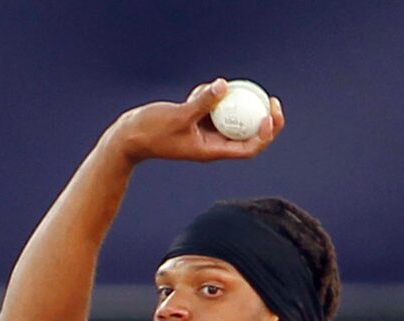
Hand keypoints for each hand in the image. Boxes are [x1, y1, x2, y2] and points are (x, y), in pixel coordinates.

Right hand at [114, 80, 283, 166]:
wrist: (131, 137)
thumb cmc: (152, 131)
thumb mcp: (179, 115)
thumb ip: (202, 102)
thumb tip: (224, 85)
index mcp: (213, 151)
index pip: (248, 149)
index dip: (265, 135)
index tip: (269, 115)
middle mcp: (213, 145)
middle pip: (248, 136)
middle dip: (265, 120)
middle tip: (273, 100)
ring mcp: (206, 133)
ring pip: (232, 120)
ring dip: (235, 104)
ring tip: (227, 88)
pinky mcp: (198, 122)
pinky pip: (216, 109)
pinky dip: (215, 97)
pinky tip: (206, 88)